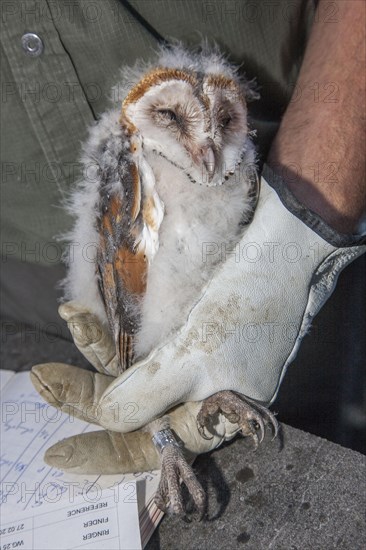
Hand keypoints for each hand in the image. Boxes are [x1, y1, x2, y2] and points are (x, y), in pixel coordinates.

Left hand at [72, 171, 363, 431]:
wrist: (279, 252)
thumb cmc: (246, 308)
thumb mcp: (195, 358)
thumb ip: (149, 394)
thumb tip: (105, 418)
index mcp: (210, 419)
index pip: (148, 446)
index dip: (103, 451)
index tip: (59, 453)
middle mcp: (198, 399)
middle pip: (132, 409)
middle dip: (85, 396)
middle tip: (43, 377)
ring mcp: (191, 368)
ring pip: (132, 377)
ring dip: (94, 359)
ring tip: (62, 340)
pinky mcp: (184, 340)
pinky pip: (139, 350)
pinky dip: (111, 339)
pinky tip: (86, 322)